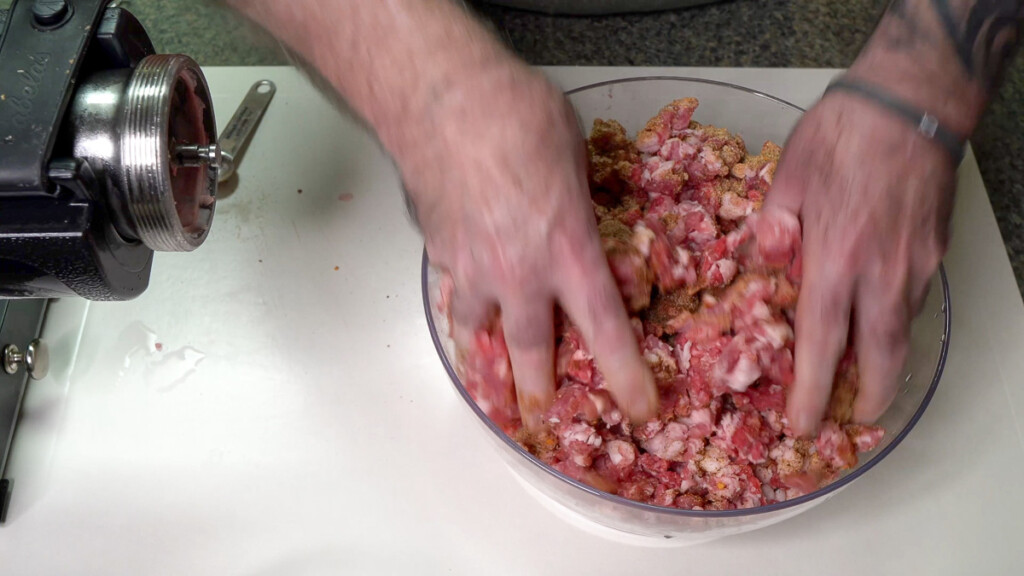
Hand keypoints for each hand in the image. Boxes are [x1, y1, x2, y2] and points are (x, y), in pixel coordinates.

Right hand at [397, 60, 657, 429]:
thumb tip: (575, 209)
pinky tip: (460, 299)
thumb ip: (579, 199)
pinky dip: (458, 301)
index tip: (637, 407)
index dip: (624, 375)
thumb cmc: (515, 114)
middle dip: (537, 390)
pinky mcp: (438, 250)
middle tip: (540, 414)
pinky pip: (451, 289)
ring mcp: (472, 267)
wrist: (441, 99)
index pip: (605, 330)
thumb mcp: (574, 157)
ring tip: (489, 369)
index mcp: (569, 250)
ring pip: (478, 331)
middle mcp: (519, 273)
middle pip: (531, 352)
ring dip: (487, 354)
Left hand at [765, 91, 954, 435]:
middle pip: (882, 357)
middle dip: (869, 397)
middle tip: (853, 417)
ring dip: (883, 360)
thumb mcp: (787, 176)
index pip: (824, 344)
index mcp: (835, 260)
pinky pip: (914, 301)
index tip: (805, 424)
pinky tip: (877, 317)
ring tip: (863, 376)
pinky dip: (895, 321)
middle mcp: (881, 273)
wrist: (913, 102)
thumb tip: (766, 261)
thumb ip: (772, 227)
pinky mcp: (936, 251)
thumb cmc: (842, 133)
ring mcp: (916, 265)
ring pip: (901, 331)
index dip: (814, 392)